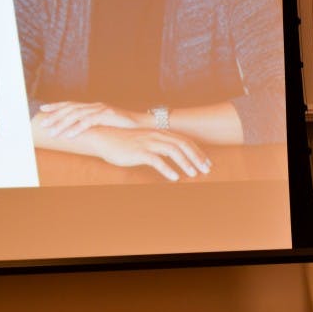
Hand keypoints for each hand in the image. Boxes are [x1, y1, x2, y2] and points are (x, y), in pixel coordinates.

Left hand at [38, 101, 142, 138]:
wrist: (143, 124)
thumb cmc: (124, 127)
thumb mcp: (106, 124)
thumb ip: (94, 125)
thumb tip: (80, 132)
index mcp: (93, 106)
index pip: (71, 104)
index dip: (56, 106)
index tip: (42, 109)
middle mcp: (95, 106)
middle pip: (70, 109)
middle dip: (55, 116)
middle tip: (43, 124)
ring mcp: (101, 109)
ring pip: (77, 116)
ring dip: (63, 124)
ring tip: (52, 132)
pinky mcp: (107, 115)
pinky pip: (89, 122)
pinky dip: (77, 129)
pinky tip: (69, 135)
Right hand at [86, 126, 211, 180]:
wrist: (105, 138)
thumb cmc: (127, 143)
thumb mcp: (147, 142)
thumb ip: (160, 147)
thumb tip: (175, 156)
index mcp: (161, 133)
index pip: (185, 141)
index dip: (198, 152)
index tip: (207, 163)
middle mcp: (157, 136)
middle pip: (183, 145)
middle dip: (197, 158)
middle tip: (206, 170)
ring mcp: (148, 142)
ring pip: (172, 151)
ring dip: (185, 163)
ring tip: (193, 174)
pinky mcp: (139, 152)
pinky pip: (156, 160)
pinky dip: (167, 169)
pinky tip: (174, 178)